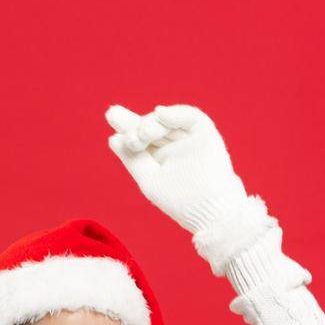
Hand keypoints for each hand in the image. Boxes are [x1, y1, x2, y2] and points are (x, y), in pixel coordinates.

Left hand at [105, 103, 252, 233]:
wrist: (213, 211)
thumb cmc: (181, 202)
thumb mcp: (150, 180)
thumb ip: (133, 159)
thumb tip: (113, 138)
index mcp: (158, 157)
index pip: (140, 138)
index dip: (126, 127)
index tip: (112, 116)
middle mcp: (173, 145)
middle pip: (151, 126)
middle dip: (135, 124)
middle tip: (130, 135)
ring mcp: (189, 138)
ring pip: (166, 121)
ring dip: (151, 123)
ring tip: (142, 134)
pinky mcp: (205, 133)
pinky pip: (190, 116)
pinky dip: (175, 114)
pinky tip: (160, 113)